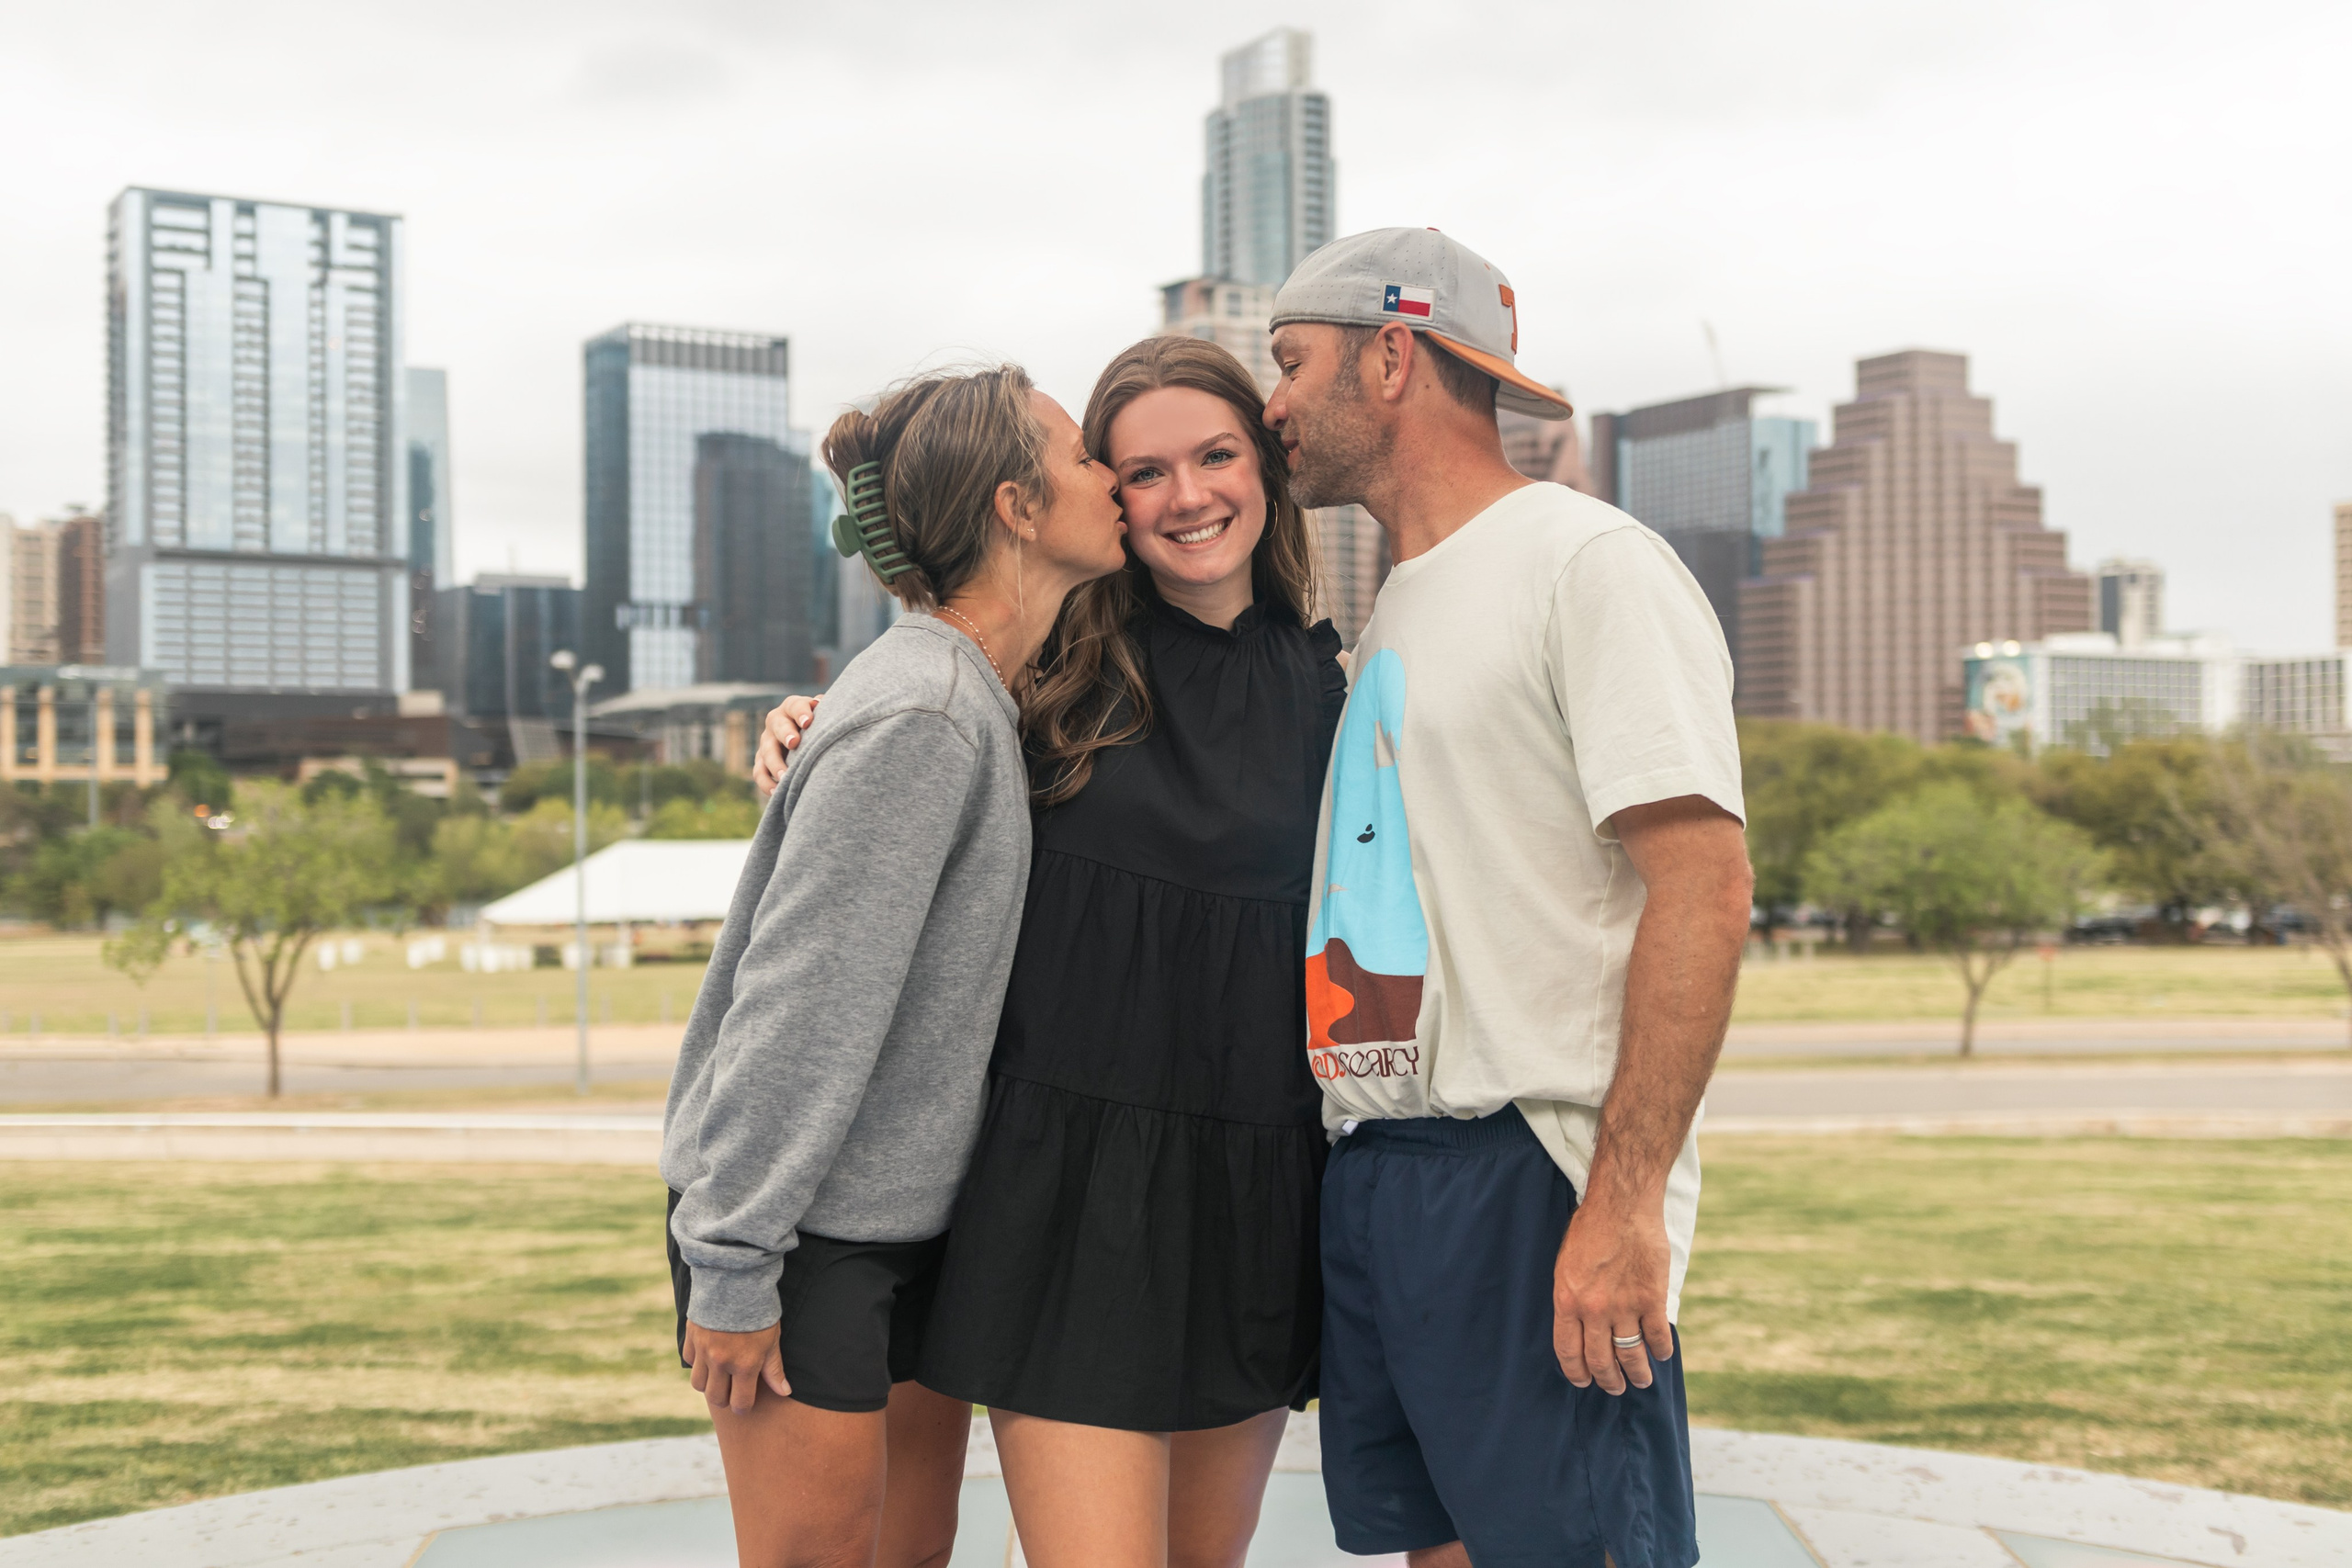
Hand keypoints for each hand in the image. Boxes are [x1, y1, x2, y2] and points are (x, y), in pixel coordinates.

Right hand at [682, 1318, 790, 1414]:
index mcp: (745, 1365)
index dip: (744, 1407)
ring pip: (699, 1384)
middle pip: (717, 1398)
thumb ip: (774, 1368)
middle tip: (733, 1389)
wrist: (736, 1279)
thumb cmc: (759, 1310)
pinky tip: (708, 1354)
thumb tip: (784, 1391)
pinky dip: (697, 1362)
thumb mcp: (772, 1339)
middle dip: (725, 1399)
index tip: (745, 1403)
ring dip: (709, 1383)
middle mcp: (721, 1362)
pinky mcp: (691, 1338)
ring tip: (720, 1374)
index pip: (740, 1403)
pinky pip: (689, 1361)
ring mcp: (704, 1351)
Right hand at [750, 695, 820, 796]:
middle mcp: (776, 722)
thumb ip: (829, 709)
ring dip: (775, 764)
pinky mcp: (762, 761)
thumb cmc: (821, 724)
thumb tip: (832, 707)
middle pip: (778, 726)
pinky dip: (765, 783)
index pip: (795, 705)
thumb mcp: (825, 714)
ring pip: (766, 751)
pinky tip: (776, 793)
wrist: (807, 737)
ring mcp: (767, 742)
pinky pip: (759, 772)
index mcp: (792, 707)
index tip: (808, 721)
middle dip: (786, 734)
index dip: (801, 712)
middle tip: (794, 743)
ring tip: (785, 777)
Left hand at [1552, 1198, 1673, 1394]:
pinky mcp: (1652, 1299)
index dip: (1576, 1372)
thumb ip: (1572, 1297)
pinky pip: (1657, 1337)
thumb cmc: (1590, 1228)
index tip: (1583, 1381)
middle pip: (1600, 1360)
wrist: (1622, 1204)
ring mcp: (1624, 1306)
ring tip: (1640, 1380)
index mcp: (1567, 1301)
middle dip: (1608, 1380)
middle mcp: (1594, 1310)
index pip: (1568, 1351)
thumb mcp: (1566, 1264)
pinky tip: (1661, 1354)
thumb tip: (1577, 1324)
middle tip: (1614, 1387)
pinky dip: (1661, 1350)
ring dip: (1636, 1373)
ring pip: (1631, 1355)